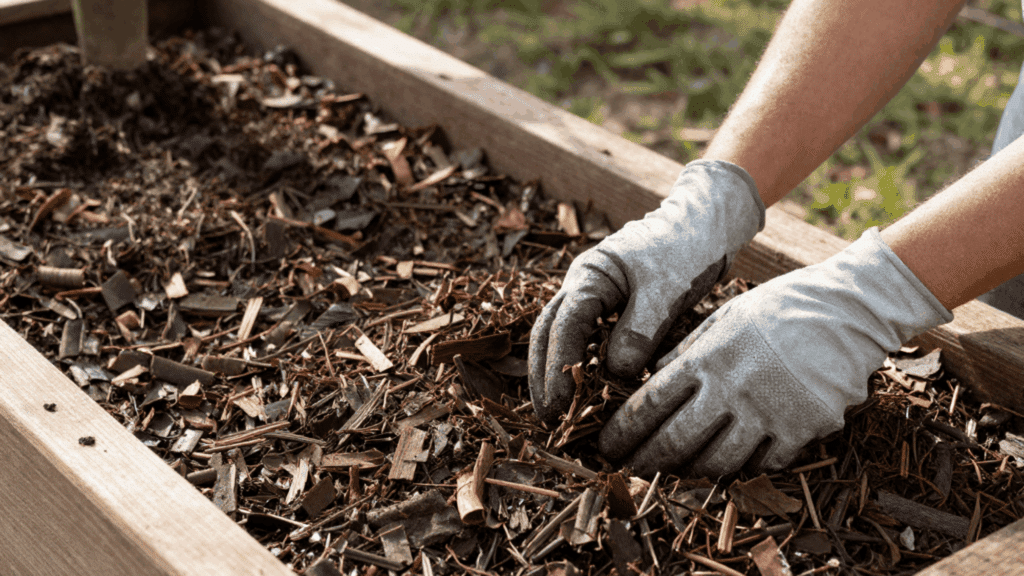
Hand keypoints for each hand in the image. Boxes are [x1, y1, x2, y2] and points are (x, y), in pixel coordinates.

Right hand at [529, 160, 764, 423]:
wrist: (704, 226)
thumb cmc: (686, 249)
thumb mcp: (666, 289)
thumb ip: (640, 329)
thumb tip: (615, 371)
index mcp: (590, 275)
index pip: (564, 325)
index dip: (558, 368)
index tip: (560, 404)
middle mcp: (582, 286)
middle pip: (547, 333)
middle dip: (542, 376)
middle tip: (547, 419)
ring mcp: (592, 298)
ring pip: (560, 338)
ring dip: (554, 374)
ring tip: (557, 415)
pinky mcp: (609, 311)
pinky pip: (585, 342)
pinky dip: (580, 368)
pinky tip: (584, 396)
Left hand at [598, 228, 952, 476]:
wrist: (849, 309)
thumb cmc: (779, 309)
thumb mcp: (722, 318)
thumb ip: (686, 352)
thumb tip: (651, 381)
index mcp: (707, 357)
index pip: (649, 404)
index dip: (622, 432)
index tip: (606, 447)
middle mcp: (732, 389)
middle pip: (675, 442)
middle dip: (644, 462)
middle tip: (629, 471)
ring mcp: (769, 414)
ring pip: (716, 463)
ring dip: (689, 472)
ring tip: (674, 472)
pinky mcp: (803, 431)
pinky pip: (763, 466)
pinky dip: (743, 469)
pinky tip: (729, 464)